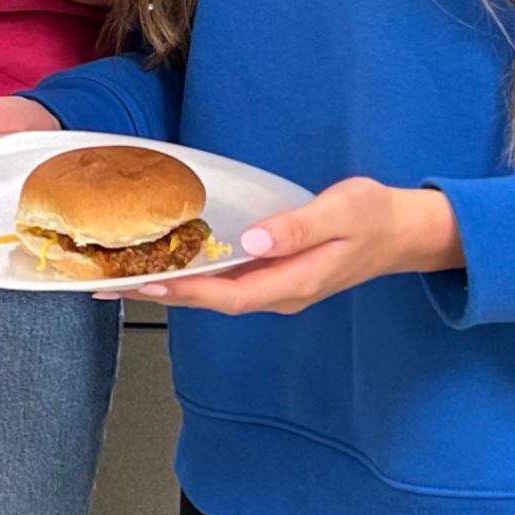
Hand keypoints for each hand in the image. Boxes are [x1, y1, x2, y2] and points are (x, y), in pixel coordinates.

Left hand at [140, 179, 463, 313]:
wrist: (404, 232)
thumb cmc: (375, 217)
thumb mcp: (343, 213)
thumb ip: (299, 228)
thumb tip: (256, 241)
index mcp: (295, 282)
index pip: (229, 295)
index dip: (185, 292)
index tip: (145, 284)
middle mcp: (280, 292)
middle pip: (211, 301)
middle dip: (161, 294)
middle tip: (110, 284)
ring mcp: (277, 287)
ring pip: (215, 293)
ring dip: (172, 287)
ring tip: (124, 276)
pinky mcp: (275, 275)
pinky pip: (226, 281)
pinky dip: (193, 276)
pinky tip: (170, 263)